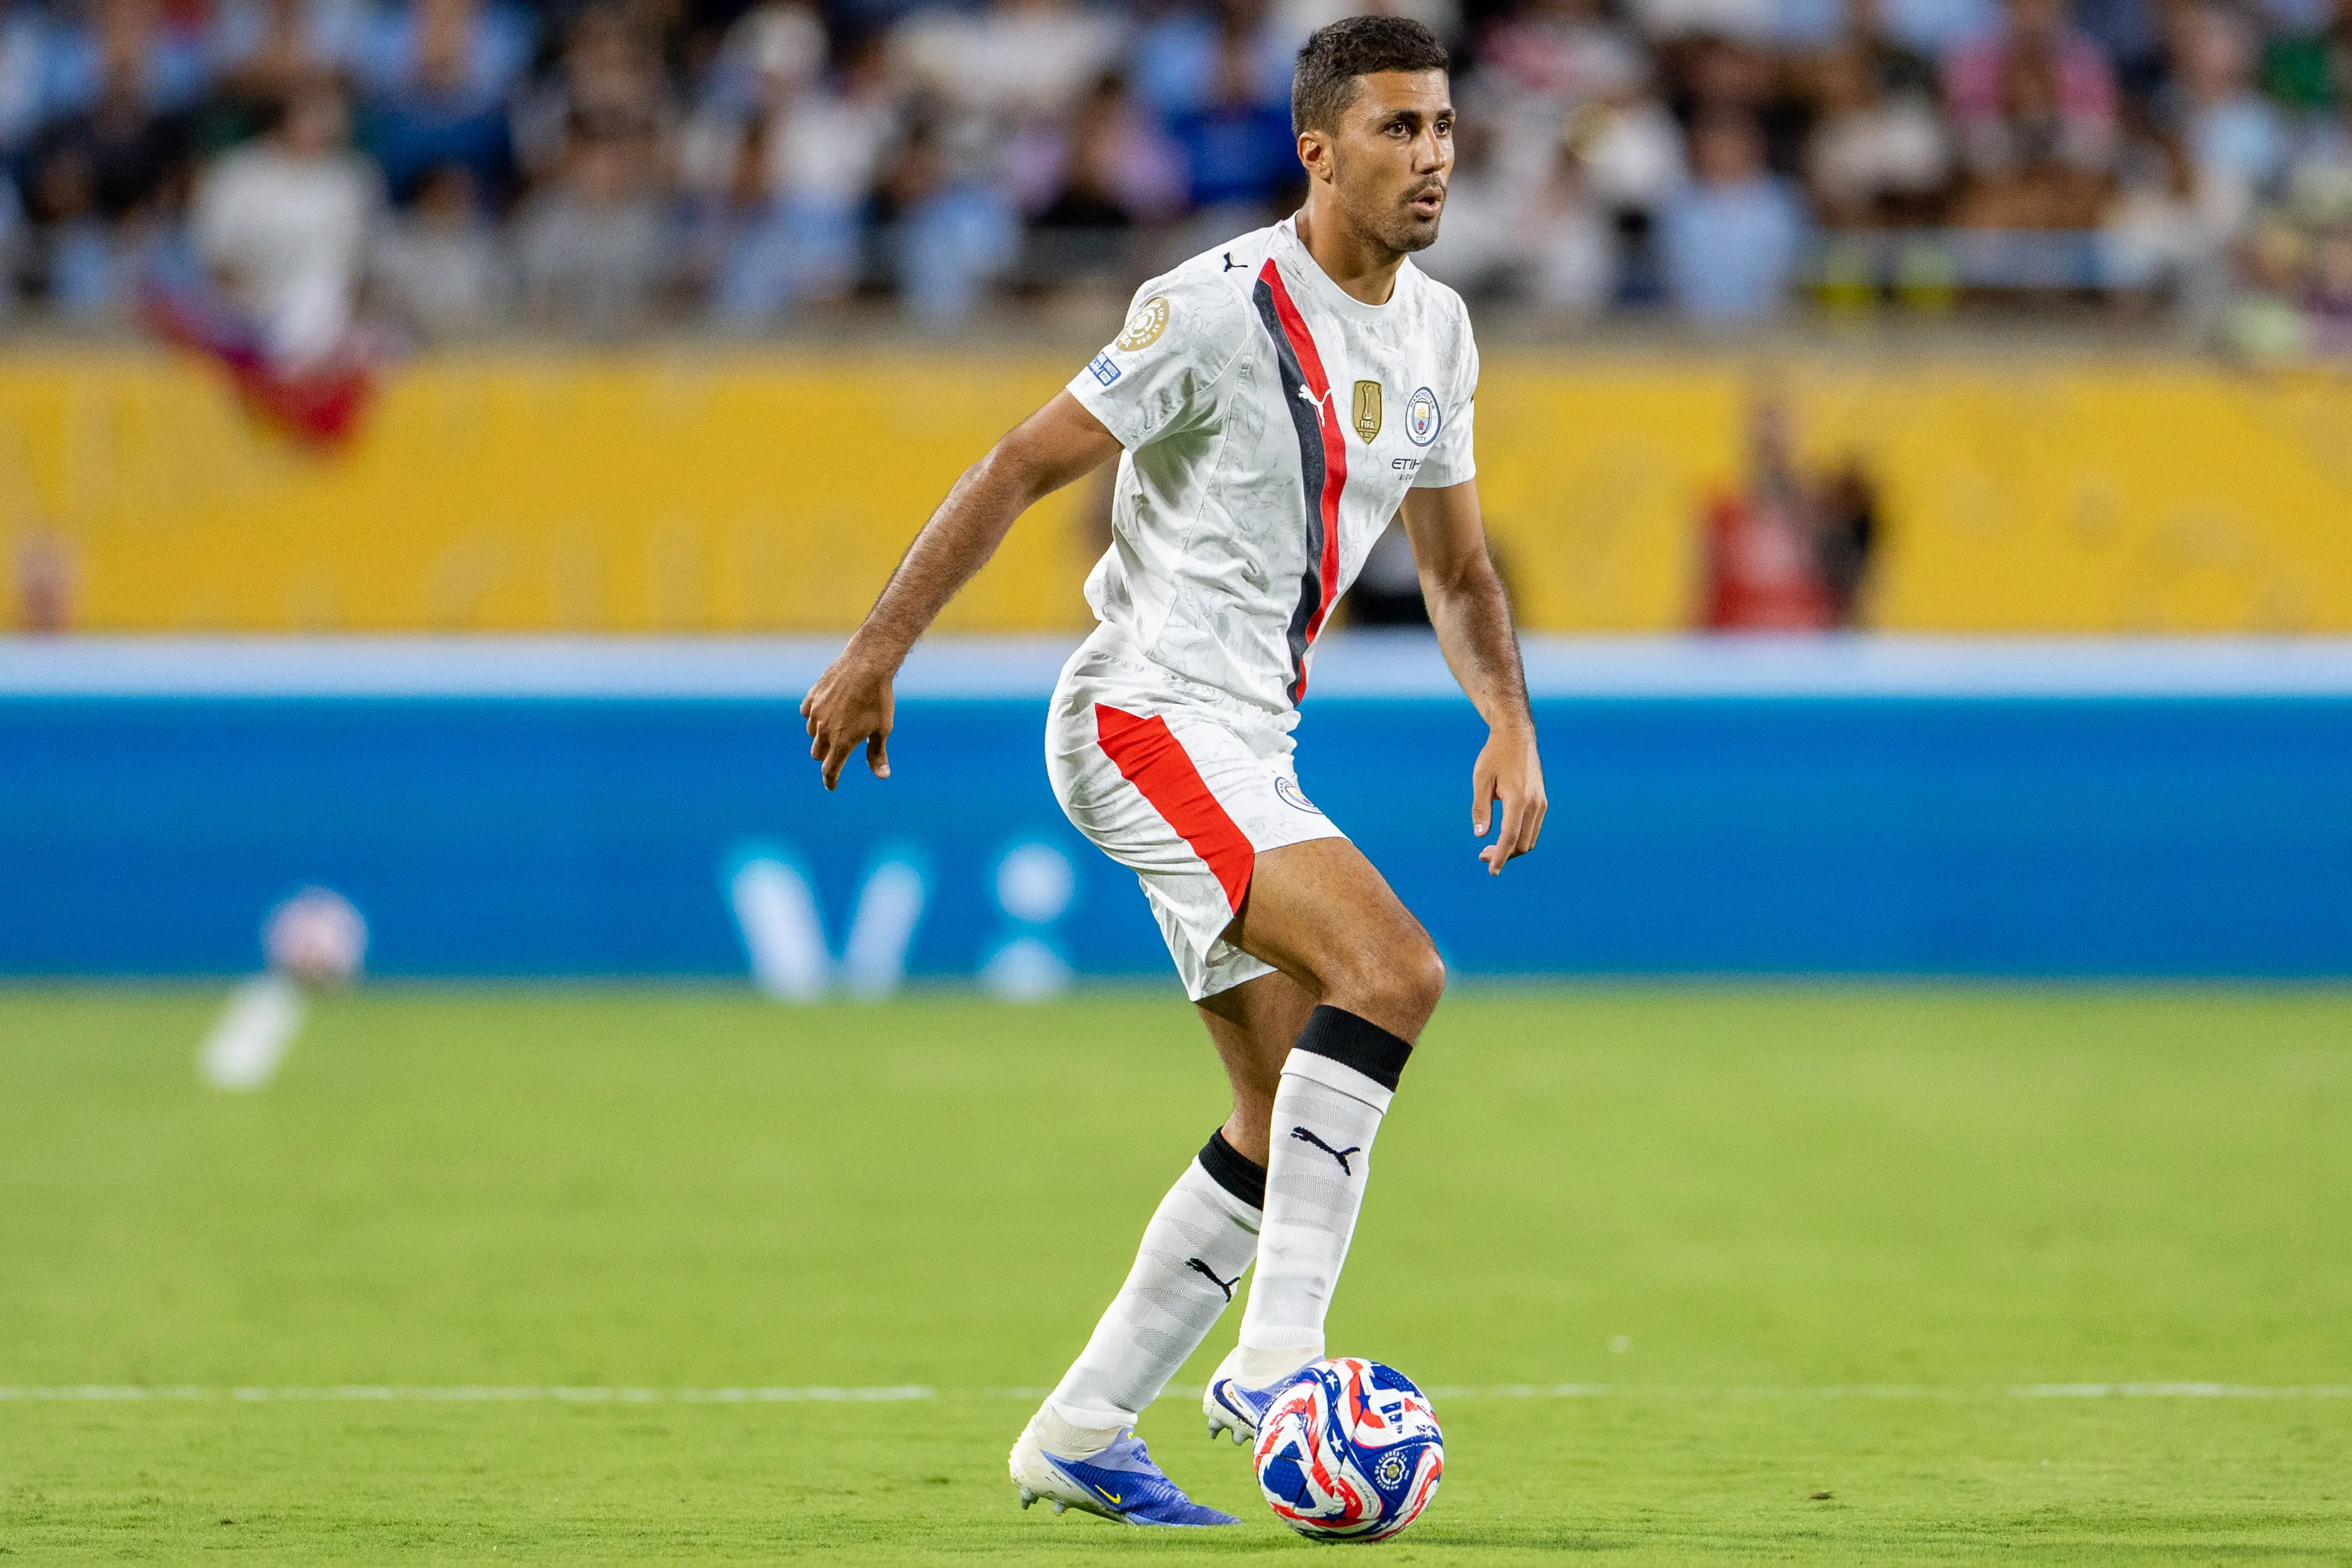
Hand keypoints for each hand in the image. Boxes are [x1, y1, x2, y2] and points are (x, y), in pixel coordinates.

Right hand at [800, 643, 897, 789]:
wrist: (867, 665)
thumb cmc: (879, 699)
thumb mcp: (882, 729)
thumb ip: (877, 754)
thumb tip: (882, 776)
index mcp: (841, 742)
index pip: (830, 770)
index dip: (831, 780)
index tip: (831, 785)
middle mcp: (824, 731)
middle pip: (818, 753)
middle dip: (827, 755)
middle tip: (838, 749)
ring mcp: (815, 713)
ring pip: (811, 733)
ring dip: (820, 735)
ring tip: (837, 724)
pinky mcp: (811, 697)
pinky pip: (807, 713)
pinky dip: (814, 716)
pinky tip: (826, 710)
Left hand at [1472, 723, 1545, 875]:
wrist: (1517, 737)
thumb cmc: (1494, 756)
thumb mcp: (1481, 779)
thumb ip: (1481, 808)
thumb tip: (1480, 835)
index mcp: (1518, 798)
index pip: (1510, 837)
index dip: (1501, 857)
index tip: (1492, 871)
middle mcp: (1534, 804)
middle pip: (1522, 844)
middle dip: (1504, 855)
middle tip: (1482, 857)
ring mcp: (1540, 803)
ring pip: (1530, 839)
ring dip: (1512, 849)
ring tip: (1489, 849)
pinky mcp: (1541, 802)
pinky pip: (1533, 829)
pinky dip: (1519, 839)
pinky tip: (1504, 836)